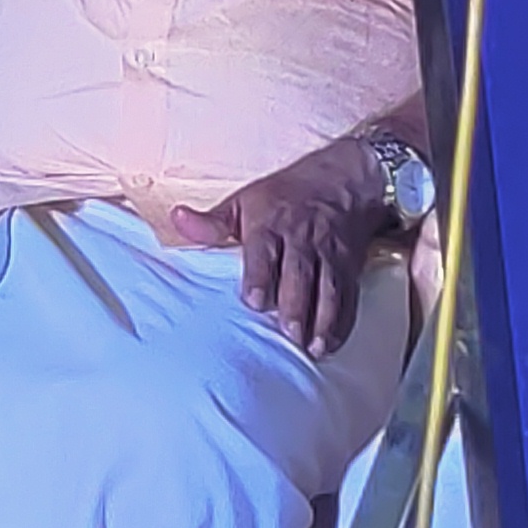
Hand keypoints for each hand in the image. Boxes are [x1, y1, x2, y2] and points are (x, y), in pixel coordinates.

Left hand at [165, 138, 386, 356]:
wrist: (342, 179)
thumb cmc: (285, 196)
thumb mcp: (244, 201)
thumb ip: (211, 222)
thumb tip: (177, 219)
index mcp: (270, 224)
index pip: (265, 252)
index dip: (260, 277)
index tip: (254, 302)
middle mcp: (302, 240)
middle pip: (300, 275)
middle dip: (296, 305)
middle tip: (289, 334)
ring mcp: (330, 254)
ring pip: (328, 288)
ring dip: (322, 319)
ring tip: (312, 348)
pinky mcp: (349, 267)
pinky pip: (348, 297)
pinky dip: (342, 323)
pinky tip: (330, 344)